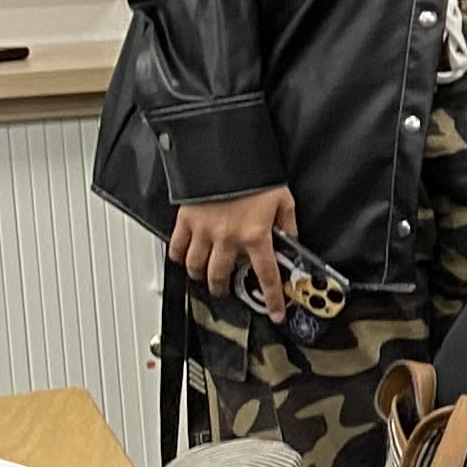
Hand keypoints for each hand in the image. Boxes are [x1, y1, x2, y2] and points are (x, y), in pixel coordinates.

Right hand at [170, 186, 297, 313]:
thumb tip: (290, 241)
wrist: (227, 153)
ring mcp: (203, 231)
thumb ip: (287, 224)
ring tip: (206, 277)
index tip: (275, 313)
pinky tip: (184, 258)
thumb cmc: (255, 175)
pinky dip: (178, 256)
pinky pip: (177, 247)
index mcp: (256, 235)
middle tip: (228, 290)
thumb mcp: (284, 200)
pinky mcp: (186, 220)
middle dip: (224, 289)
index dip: (273, 298)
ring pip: (196, 267)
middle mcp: (228, 238)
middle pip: (221, 277)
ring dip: (201, 276)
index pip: (267, 276)